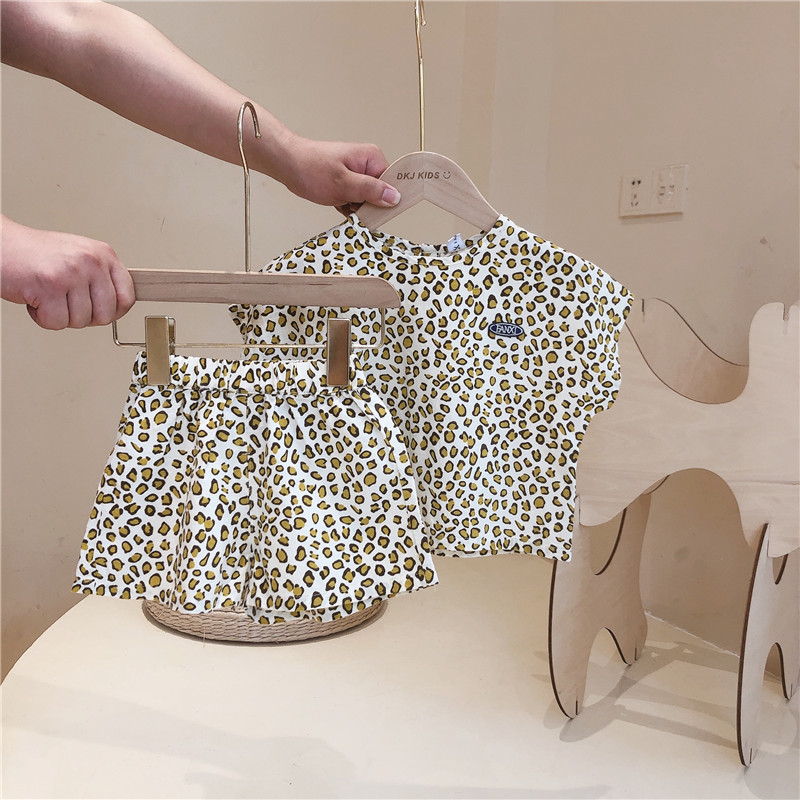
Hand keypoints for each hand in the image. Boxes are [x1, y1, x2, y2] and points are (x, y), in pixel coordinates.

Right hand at [1, 217, 135, 329]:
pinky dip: (42, 318)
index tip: (100, 311)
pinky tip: (36, 299)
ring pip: (80, 321)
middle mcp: (91, 261)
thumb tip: (120, 306)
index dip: (113, 312)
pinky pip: (57, 323)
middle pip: (106, 315)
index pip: (127, 297)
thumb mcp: (81, 257)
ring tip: (48, 296)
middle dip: (84, 317)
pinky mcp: (50, 286)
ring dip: (60, 316)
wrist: (1, 245)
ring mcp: (72, 273)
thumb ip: (102, 279)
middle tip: (66, 304)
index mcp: (103, 254)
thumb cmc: (38, 255)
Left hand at [279, 135, 400, 215]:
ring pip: (367, 201)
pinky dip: (347, 206)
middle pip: (381, 195)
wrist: (288, 164)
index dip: (384, 200)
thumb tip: (395, 197)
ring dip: (354, 207)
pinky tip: (336, 201)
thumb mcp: (343, 183)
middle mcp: (368, 164)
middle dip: (366, 205)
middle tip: (349, 203)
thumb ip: (370, 190)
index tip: (371, 207)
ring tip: (339, 200)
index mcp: (372, 158)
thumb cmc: (310, 167)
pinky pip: (356, 201)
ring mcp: (359, 174)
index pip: (392, 184)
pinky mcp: (349, 183)